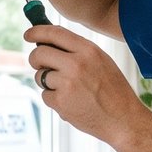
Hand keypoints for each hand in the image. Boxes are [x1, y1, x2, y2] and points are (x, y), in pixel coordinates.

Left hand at [26, 23, 144, 145]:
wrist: (123, 119)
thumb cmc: (114, 91)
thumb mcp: (102, 61)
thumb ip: (78, 51)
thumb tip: (49, 44)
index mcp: (88, 50)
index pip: (54, 33)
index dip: (37, 32)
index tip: (28, 35)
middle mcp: (76, 64)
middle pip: (39, 54)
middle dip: (35, 59)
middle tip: (40, 65)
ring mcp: (67, 83)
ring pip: (40, 76)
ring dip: (47, 83)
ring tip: (69, 91)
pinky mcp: (61, 102)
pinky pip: (46, 96)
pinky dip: (54, 100)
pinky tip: (72, 103)